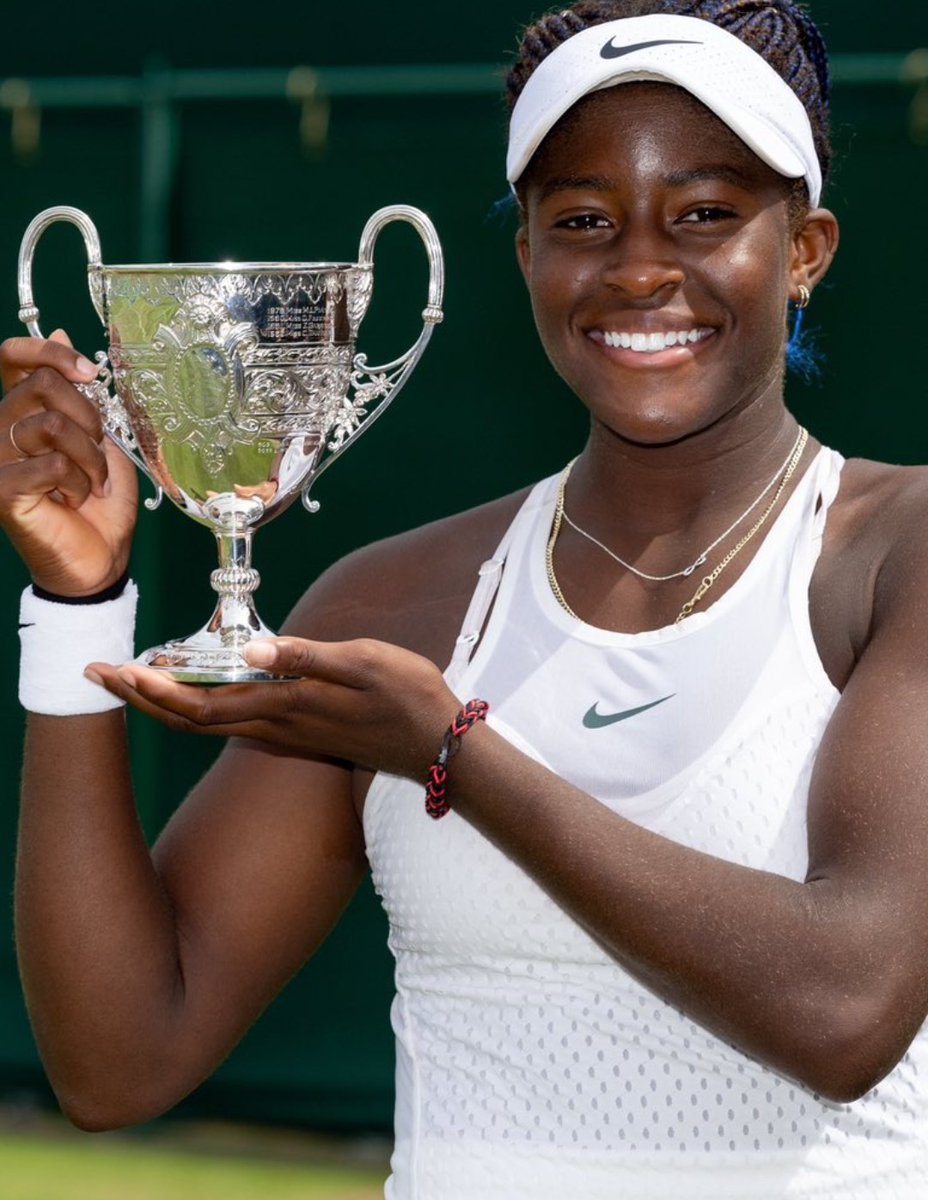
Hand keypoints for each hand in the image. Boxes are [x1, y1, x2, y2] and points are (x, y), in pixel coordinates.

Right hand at [0, 331, 137, 594]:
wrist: (100, 559)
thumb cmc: (100, 501)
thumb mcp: (102, 438)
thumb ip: (81, 390)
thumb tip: (59, 329)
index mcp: (24, 411)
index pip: (13, 357)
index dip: (48, 352)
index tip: (88, 372)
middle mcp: (2, 429)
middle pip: (41, 384)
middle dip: (87, 416)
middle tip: (98, 452)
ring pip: (50, 424)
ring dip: (89, 457)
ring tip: (90, 484)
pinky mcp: (3, 490)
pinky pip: (50, 463)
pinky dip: (78, 481)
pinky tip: (74, 499)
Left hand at [87, 636, 461, 778]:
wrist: (438, 744)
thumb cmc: (407, 696)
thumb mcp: (365, 665)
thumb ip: (307, 658)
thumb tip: (250, 650)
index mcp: (285, 706)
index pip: (202, 704)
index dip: (153, 690)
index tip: (114, 670)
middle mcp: (276, 726)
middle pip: (191, 720)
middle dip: (141, 698)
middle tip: (98, 673)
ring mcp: (286, 733)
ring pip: (208, 725)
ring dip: (165, 705)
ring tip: (133, 681)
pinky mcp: (299, 732)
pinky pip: (232, 725)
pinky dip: (199, 709)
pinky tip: (194, 695)